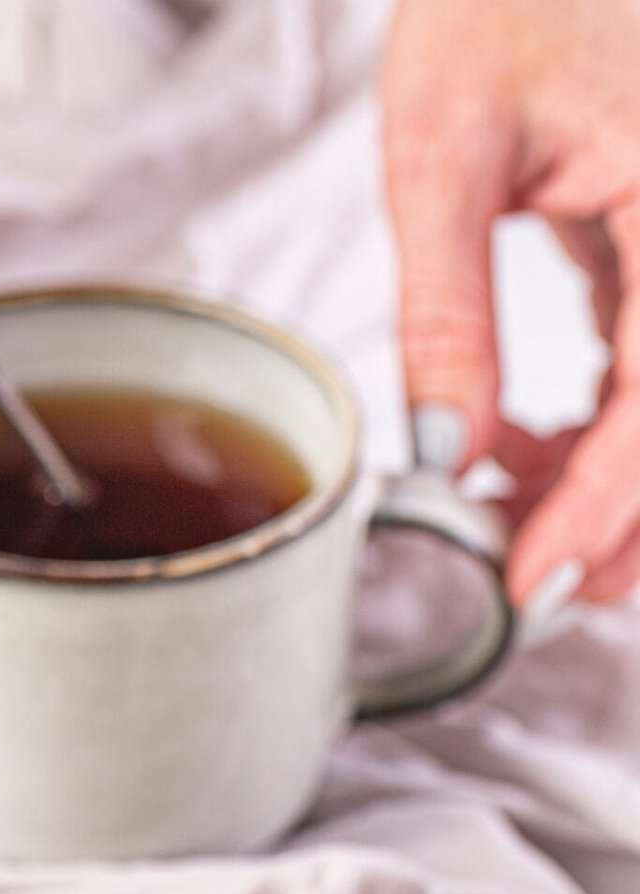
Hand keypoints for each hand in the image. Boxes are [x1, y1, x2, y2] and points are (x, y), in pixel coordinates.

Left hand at [384, 0, 639, 607]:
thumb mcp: (442, 146)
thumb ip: (448, 311)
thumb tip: (448, 455)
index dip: (608, 503)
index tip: (536, 578)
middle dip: (621, 519)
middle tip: (524, 576)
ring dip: (612, 481)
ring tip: (504, 503)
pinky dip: (609, 427)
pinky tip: (527, 449)